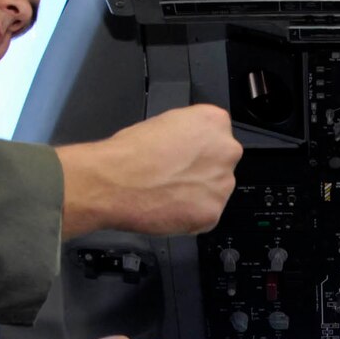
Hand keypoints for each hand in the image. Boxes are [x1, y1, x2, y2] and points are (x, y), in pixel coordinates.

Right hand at [56, 105, 241, 238]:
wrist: (113, 182)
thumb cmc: (130, 153)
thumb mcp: (164, 123)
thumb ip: (188, 134)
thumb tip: (190, 146)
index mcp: (213, 122)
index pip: (217, 136)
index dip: (198, 149)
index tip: (186, 156)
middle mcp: (226, 150)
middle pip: (220, 164)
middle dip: (202, 172)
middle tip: (175, 177)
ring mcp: (222, 184)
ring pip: (214, 191)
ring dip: (197, 194)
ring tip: (168, 193)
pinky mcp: (213, 212)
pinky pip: (206, 216)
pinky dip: (190, 216)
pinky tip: (168, 207)